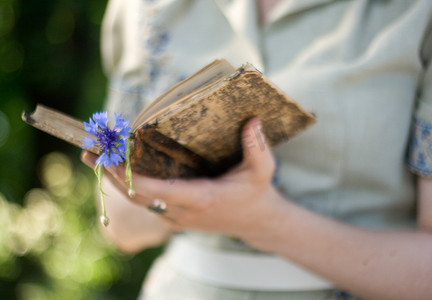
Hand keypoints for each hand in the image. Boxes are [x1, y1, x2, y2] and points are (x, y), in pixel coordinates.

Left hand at [94, 118, 290, 247]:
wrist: (254, 222)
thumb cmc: (256, 194)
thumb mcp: (262, 170)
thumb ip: (257, 146)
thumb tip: (252, 119)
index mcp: (201, 199)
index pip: (160, 192)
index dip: (134, 178)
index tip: (114, 159)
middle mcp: (183, 211)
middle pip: (138, 196)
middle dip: (113, 174)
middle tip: (90, 151)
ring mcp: (176, 217)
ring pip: (138, 201)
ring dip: (115, 179)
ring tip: (93, 156)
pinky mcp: (173, 216)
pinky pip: (145, 202)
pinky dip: (128, 185)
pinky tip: (116, 167)